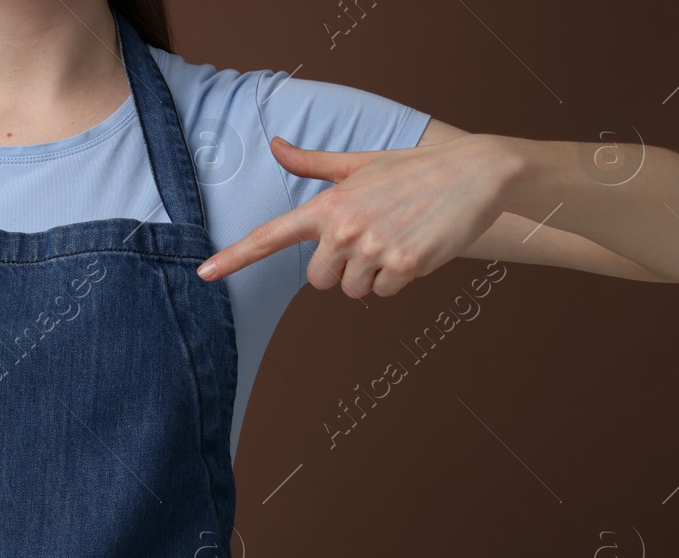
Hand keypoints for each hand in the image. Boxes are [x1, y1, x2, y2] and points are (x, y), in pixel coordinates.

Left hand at [197, 133, 520, 297]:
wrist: (474, 172)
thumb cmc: (412, 168)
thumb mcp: (358, 162)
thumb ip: (313, 163)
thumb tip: (275, 145)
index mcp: (327, 204)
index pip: (270, 236)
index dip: (234, 257)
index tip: (204, 273)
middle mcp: (344, 228)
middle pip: (318, 281)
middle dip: (341, 270)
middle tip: (370, 240)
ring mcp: (373, 248)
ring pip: (353, 290)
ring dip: (372, 276)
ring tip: (396, 240)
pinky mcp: (404, 265)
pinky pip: (385, 292)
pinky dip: (399, 279)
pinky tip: (415, 249)